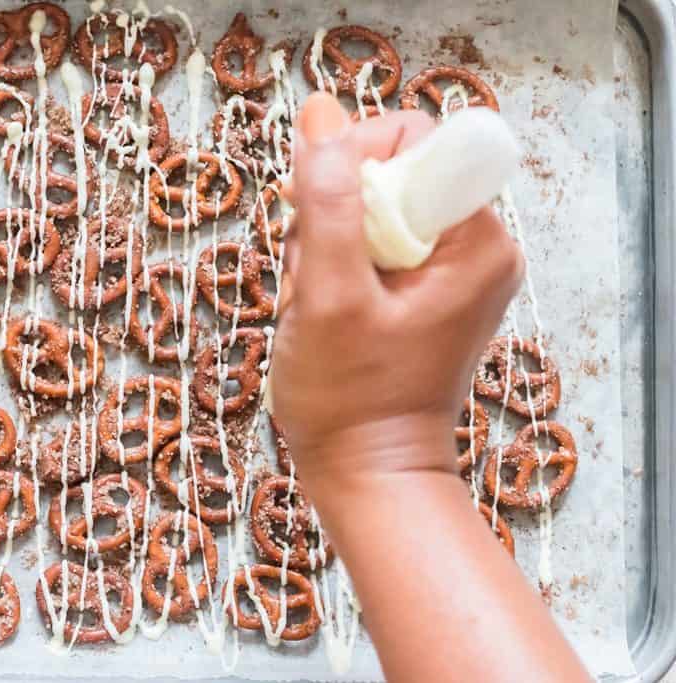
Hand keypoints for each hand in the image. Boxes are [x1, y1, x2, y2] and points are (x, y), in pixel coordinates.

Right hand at [270, 93, 523, 483]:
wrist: (368, 475)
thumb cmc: (349, 399)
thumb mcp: (328, 296)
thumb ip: (328, 202)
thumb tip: (321, 113)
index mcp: (475, 240)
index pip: (415, 141)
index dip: (356, 159)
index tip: (317, 212)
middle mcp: (476, 247)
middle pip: (391, 175)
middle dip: (334, 214)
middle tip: (314, 276)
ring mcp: (452, 272)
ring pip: (373, 210)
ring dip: (327, 244)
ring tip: (315, 301)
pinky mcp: (428, 292)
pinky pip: (375, 246)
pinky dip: (338, 266)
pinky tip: (323, 308)